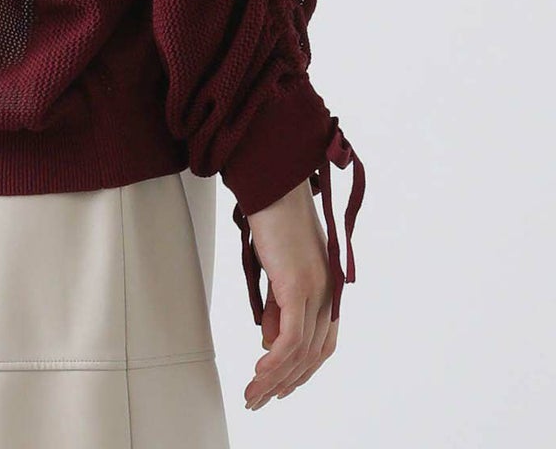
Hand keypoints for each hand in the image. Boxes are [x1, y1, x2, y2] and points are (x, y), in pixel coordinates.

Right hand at [243, 177, 336, 411]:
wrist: (274, 184)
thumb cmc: (275, 215)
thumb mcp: (277, 266)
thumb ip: (278, 302)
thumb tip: (269, 337)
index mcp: (327, 288)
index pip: (322, 343)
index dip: (302, 370)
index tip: (280, 387)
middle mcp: (328, 293)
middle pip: (313, 354)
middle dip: (286, 383)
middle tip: (260, 399)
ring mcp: (317, 290)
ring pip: (301, 351)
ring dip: (275, 378)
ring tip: (252, 392)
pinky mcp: (299, 285)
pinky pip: (291, 337)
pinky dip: (276, 360)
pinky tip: (261, 371)